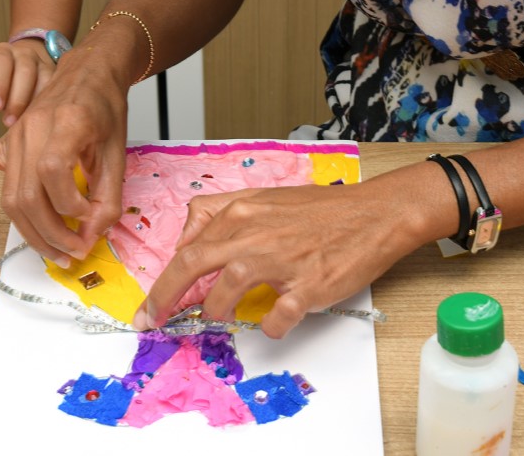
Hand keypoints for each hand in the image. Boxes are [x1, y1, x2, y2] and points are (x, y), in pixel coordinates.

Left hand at [0, 40, 54, 129]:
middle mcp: (24, 54)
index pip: (0, 62)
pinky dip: (50, 103)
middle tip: (9, 122)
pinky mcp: (57, 75)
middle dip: (17, 99)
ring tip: (25, 123)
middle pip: (25, 71)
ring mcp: (43, 63)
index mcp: (0, 54)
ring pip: (44, 79)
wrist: (20, 68)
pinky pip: (57, 87)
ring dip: (34, 103)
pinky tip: (42, 118)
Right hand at [0, 45, 130, 266]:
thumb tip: (92, 234)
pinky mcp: (5, 141)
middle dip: (53, 235)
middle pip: (28, 194)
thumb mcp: (118, 151)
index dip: (71, 205)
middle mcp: (32, 128)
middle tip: (77, 251)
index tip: (90, 215)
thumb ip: (108, 196)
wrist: (89, 72)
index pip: (53, 172)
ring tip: (58, 250)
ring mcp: (13, 134)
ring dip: (32, 232)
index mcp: (66, 122)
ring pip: (10, 195)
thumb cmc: (105, 107)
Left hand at [133, 178, 429, 338]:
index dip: (163, 281)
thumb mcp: (262, 198)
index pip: (187, 248)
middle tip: (151, 322)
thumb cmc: (319, 209)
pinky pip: (276, 316)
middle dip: (165, 298)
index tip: (150, 304)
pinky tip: (274, 320)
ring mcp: (281, 260)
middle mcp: (254, 233)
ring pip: (226, 290)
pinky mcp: (308, 285)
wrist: (373, 214)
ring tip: (222, 316)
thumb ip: (220, 213)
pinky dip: (269, 326)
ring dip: (217, 310)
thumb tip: (186, 240)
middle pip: (193, 265)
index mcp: (241, 212)